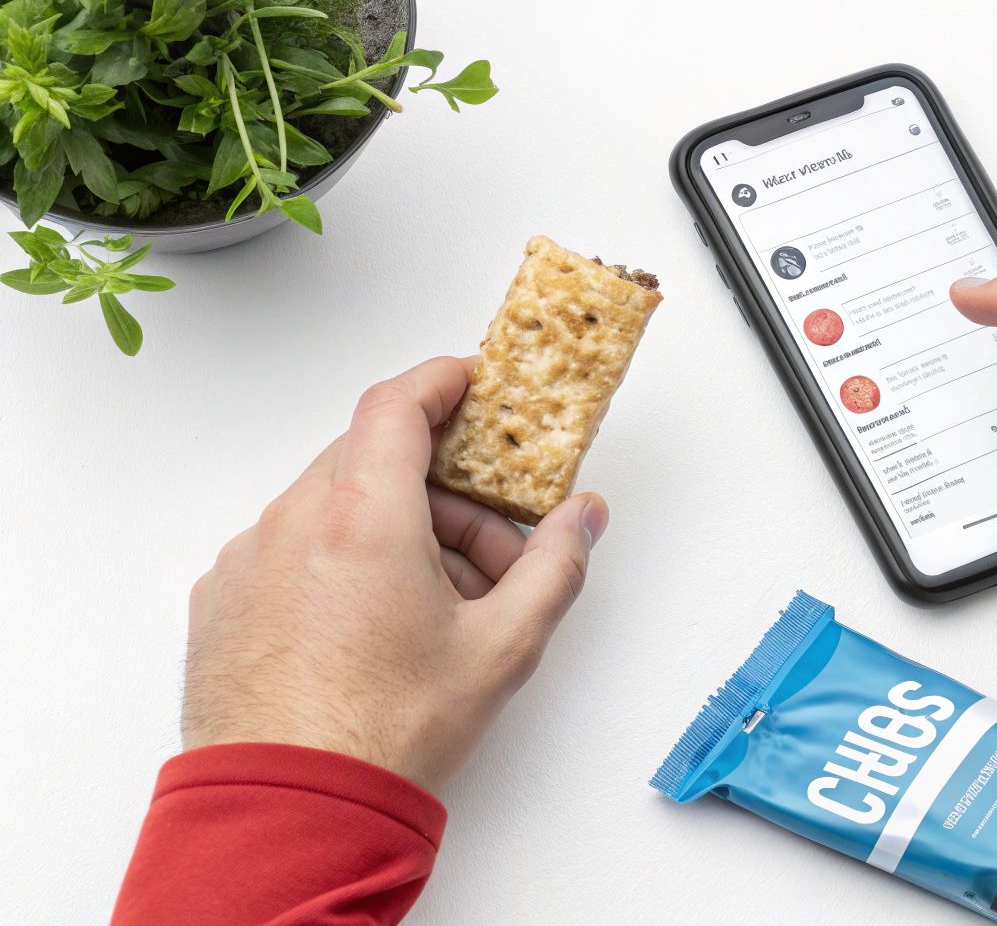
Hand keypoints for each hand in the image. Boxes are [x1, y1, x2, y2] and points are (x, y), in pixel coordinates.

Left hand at [182, 357, 607, 790]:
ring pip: (330, 507)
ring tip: (435, 607)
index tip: (474, 383)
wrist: (291, 809)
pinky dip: (336, 563)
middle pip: (372, 461)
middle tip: (488, 549)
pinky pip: (289, 550)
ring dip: (390, 530)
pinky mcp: (221, 600)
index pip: (398, 403)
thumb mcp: (502, 647)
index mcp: (363, 515)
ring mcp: (248, 560)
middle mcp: (294, 521)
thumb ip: (555, 565)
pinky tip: (371, 629)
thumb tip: (584, 519)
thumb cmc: (385, 731)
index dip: (443, 380)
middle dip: (440, 491)